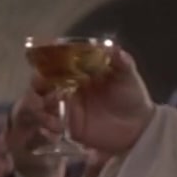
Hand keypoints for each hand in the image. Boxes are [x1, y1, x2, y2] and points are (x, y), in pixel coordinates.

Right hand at [28, 45, 155, 154]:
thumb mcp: (128, 77)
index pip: (57, 64)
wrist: (139, 128)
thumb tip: (113, 48)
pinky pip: (50, 124)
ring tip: (46, 108)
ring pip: (41, 104)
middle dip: (37, 84)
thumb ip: (121, 62)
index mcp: (79, 72)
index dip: (46, 62)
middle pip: (42, 83)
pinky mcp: (68, 127)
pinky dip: (47, 123)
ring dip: (38, 105)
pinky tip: (54, 125)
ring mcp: (67, 108)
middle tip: (39, 88)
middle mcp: (69, 88)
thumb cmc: (132, 97)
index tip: (41, 63)